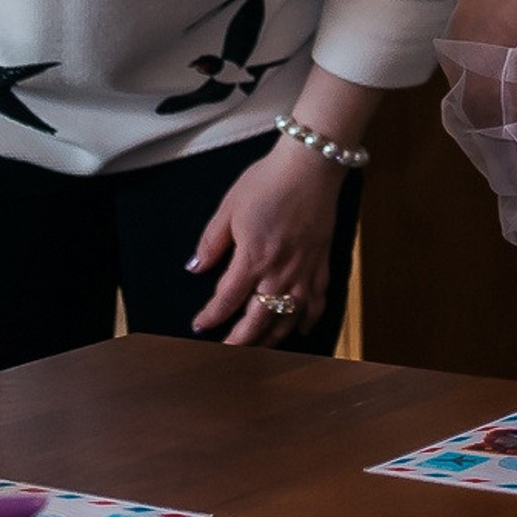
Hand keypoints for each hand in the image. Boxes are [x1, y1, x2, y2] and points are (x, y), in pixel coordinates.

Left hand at [190, 137, 338, 346]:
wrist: (309, 165)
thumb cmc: (267, 181)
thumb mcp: (228, 207)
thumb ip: (211, 242)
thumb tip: (194, 268)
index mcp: (252, 258)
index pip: (226, 300)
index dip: (211, 317)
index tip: (200, 326)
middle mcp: (279, 272)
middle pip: (259, 319)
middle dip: (241, 340)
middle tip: (227, 351)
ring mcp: (304, 270)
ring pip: (289, 317)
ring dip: (272, 337)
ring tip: (258, 347)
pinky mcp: (322, 263)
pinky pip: (318, 300)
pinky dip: (309, 319)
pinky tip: (300, 330)